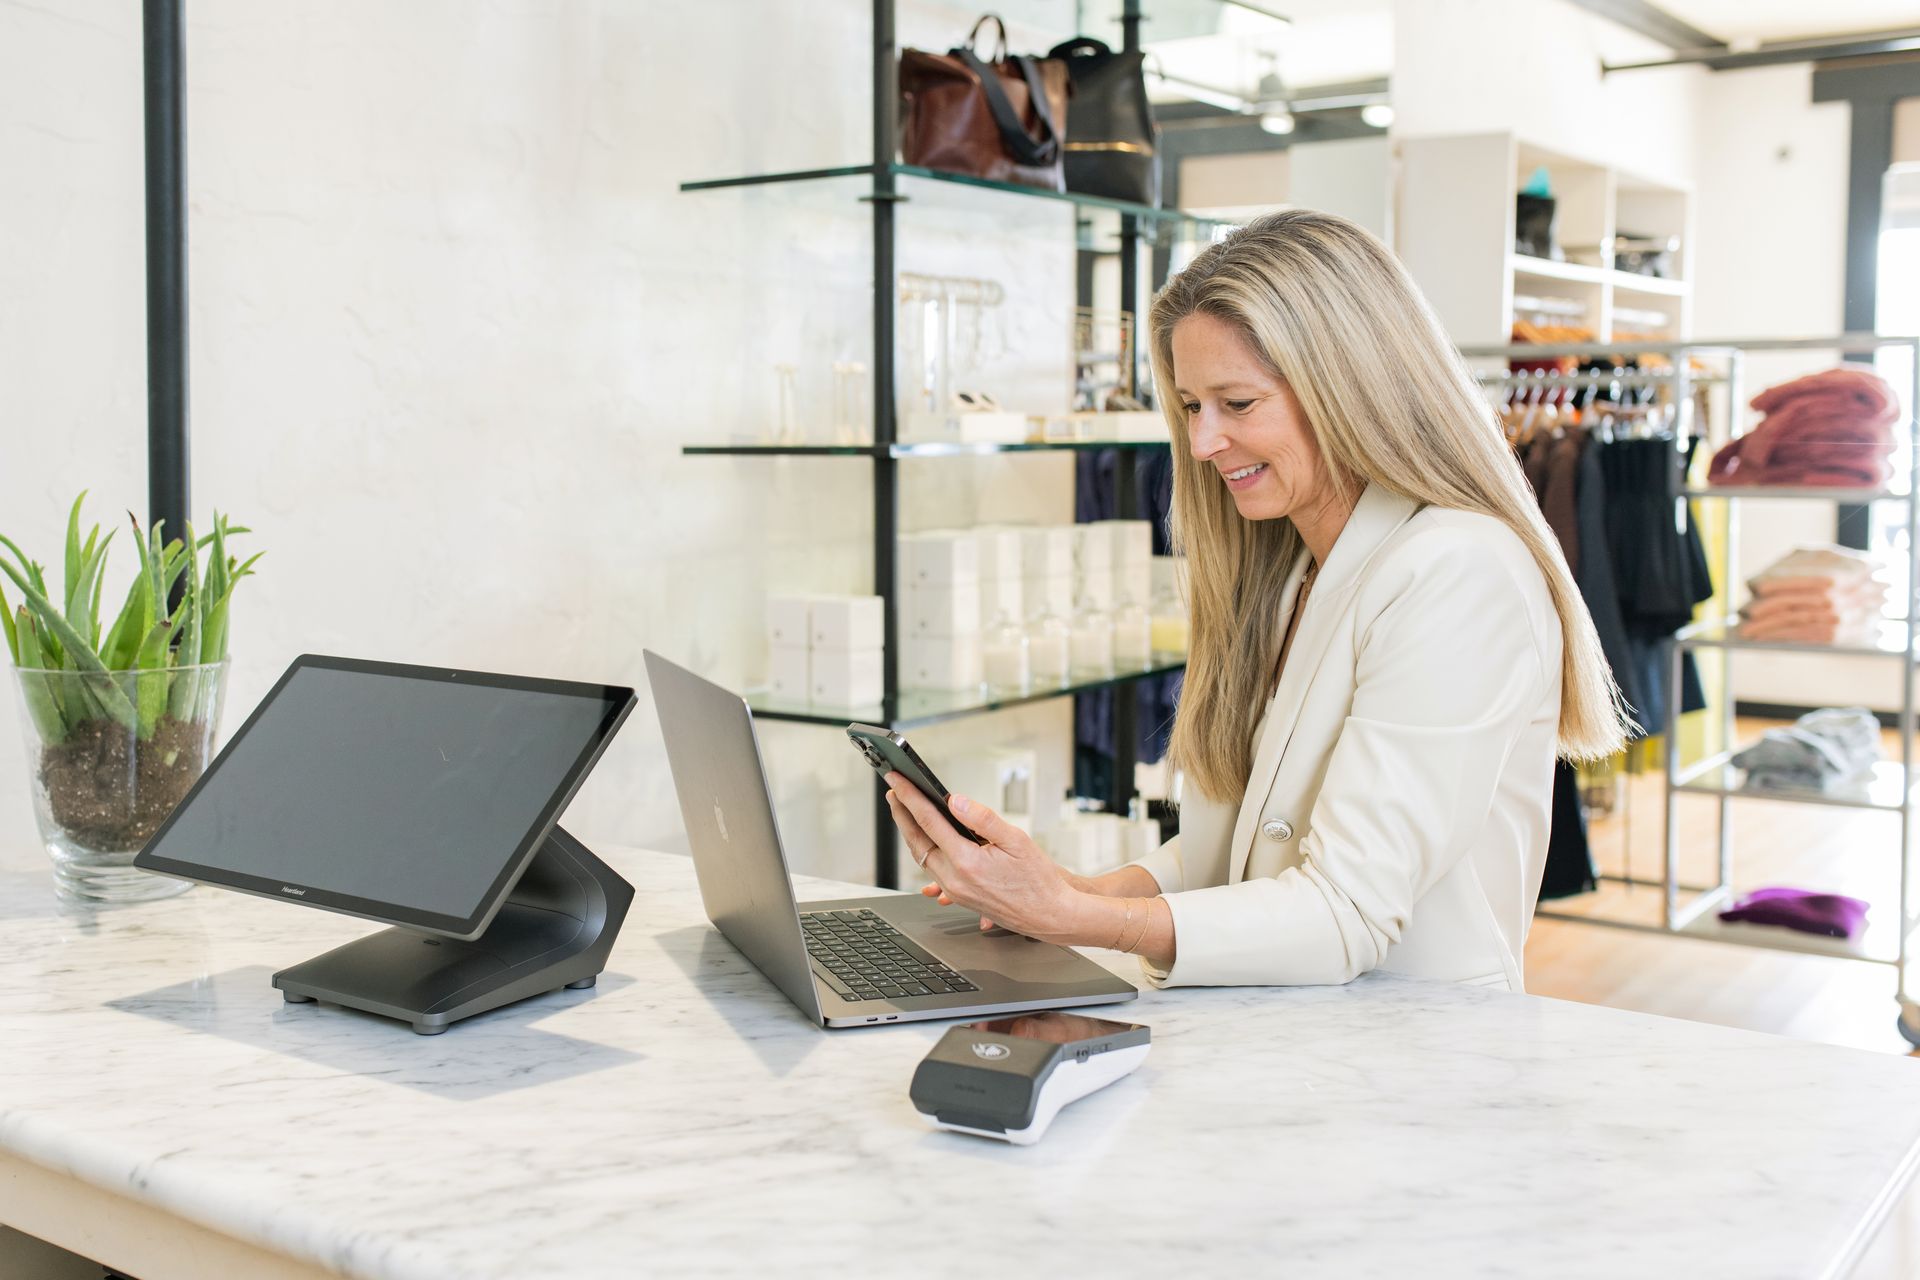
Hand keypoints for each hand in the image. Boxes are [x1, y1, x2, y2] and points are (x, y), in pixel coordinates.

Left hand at [883, 774, 1088, 939]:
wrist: (1048, 915)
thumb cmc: (1038, 880)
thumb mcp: (1016, 840)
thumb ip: (983, 819)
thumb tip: (956, 801)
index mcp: (966, 862)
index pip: (928, 822)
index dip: (910, 798)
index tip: (897, 782)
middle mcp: (954, 879)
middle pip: (917, 841)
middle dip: (902, 814)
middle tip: (894, 792)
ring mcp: (954, 891)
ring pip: (922, 857)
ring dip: (911, 832)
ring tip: (906, 810)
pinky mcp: (959, 897)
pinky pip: (933, 870)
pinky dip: (924, 850)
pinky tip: (926, 840)